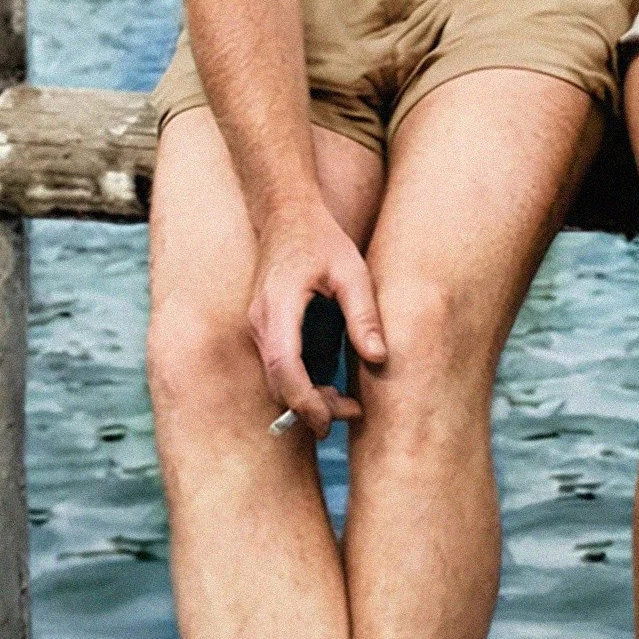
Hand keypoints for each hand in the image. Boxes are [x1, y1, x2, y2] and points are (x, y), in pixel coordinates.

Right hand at [247, 204, 387, 438]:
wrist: (288, 215)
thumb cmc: (321, 240)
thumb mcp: (353, 272)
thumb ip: (364, 314)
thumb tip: (379, 358)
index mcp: (278, 308)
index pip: (283, 366)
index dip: (303, 400)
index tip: (327, 423)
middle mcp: (260, 323)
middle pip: (278, 382)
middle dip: (312, 406)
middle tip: (353, 414)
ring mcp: (260, 328)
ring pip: (278, 378)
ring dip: (308, 397)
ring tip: (351, 406)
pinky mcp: (267, 330)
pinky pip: (280, 366)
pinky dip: (303, 382)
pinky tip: (333, 387)